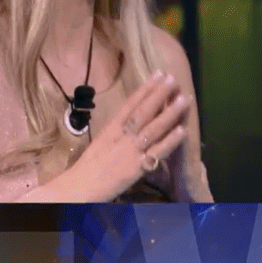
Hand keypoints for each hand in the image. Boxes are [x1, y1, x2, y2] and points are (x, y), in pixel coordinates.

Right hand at [73, 71, 189, 200]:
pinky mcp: (137, 167)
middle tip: (173, 78)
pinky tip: (182, 130)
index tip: (157, 74)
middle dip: (159, 94)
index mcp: (110, 129)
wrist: (77, 188)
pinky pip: (157, 152)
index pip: (129, 104)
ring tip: (184, 98)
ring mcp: (130, 151)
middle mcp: (121, 136)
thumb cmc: (86, 169)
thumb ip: (115, 132)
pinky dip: (170, 141)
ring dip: (170, 113)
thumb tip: (128, 121)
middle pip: (143, 111)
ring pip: (154, 128)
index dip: (145, 89)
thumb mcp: (100, 143)